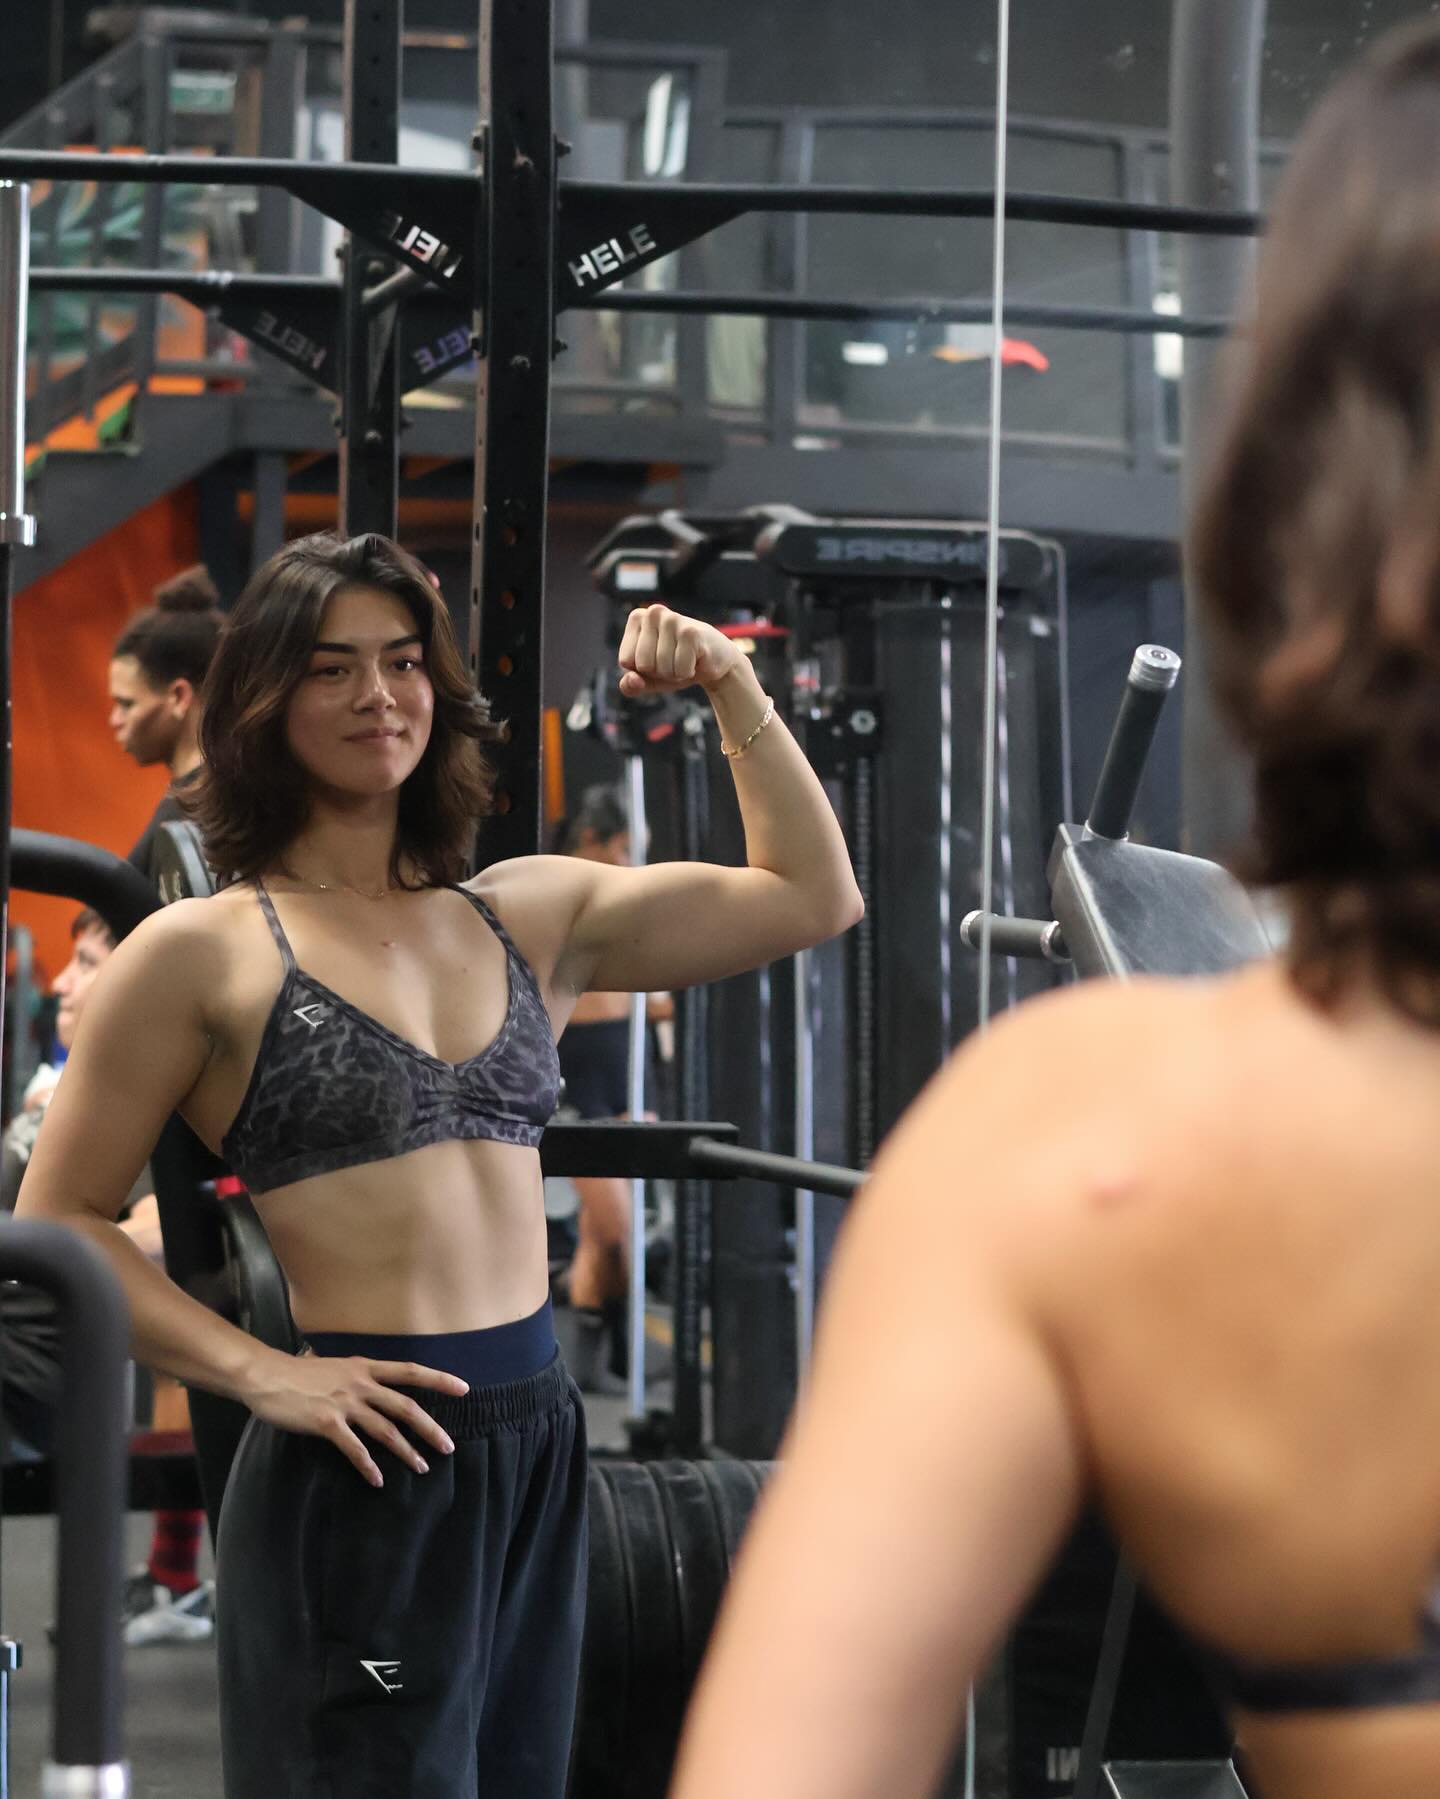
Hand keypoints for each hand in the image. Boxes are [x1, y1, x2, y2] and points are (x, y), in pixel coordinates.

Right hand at [243, 1350, 467, 1486]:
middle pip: (406, 1406)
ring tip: (422, 1467)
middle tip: (448, 1446)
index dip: (439, 1379)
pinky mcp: (327, 1423)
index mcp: (365, 1367)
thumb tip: (365, 1374)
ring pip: (386, 1430)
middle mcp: (361, 1383)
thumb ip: (353, 1373)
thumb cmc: (297, 1372)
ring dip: (406, 1451)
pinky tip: (377, 1480)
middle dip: (430, 1428)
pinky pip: (354, 1449)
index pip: (410, 1371)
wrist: (266, 1376)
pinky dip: (368, 1466)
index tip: (464, 1388)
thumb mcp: (334, 1364)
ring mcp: (345, 1403)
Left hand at [617, 604, 743, 696]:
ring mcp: (672, 620)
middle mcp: (652, 612)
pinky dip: (687, 672)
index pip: (626, 660)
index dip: (642, 669)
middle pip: (642, 665)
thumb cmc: (676, 664)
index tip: (657, 659)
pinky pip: (680, 670)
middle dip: (659, 672)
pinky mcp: (690, 632)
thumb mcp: (648, 678)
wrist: (714, 659)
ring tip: (685, 658)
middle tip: (674, 659)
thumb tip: (631, 680)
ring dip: (675, 673)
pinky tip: (696, 659)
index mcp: (637, 618)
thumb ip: (631, 685)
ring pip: (661, 669)